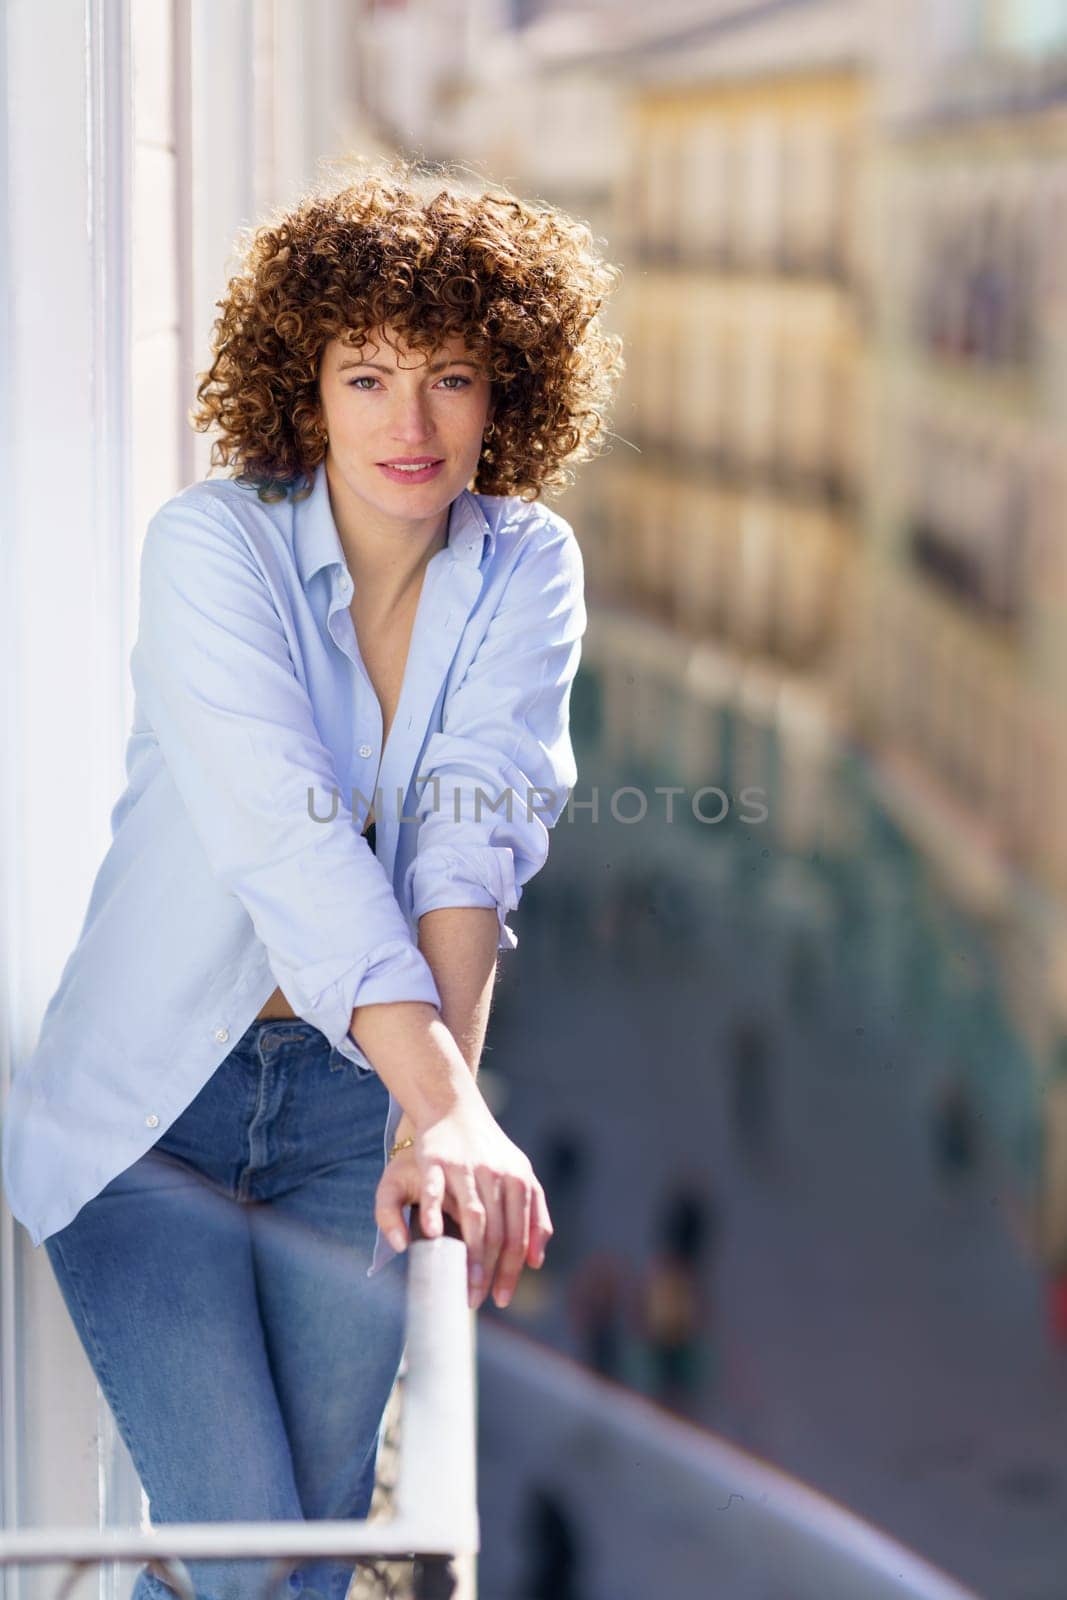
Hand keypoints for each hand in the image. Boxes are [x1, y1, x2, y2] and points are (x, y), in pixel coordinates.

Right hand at [374, 1100, 552, 1309]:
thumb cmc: (487, 1152)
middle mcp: (497, 1174)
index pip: (520, 1235)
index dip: (512, 1271)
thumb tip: (537, 1262)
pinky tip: (431, 1235)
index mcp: (520, 1180)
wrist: (453, 1108)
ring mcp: (467, 1167)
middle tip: (478, 1301)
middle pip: (500, 1232)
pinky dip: (433, 1212)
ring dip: (471, 1255)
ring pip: (475, 1217)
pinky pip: (436, 1190)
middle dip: (490, 1272)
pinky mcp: (437, 1159)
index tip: (502, 1298)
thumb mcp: (519, 1176)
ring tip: (464, 1284)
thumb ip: (533, 1216)